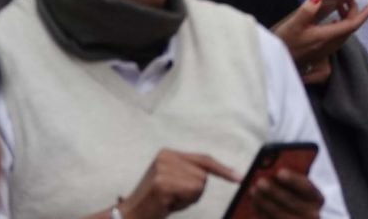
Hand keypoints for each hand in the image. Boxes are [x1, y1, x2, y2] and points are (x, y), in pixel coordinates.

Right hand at [118, 149, 238, 218]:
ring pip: (200, 183)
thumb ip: (191, 173)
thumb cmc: (156, 202)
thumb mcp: (174, 181)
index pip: (203, 159)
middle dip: (195, 191)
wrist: (129, 216)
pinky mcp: (162, 183)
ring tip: (170, 201)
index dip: (222, 169)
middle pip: (203, 174)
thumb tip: (225, 171)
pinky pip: (191, 192)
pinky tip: (167, 204)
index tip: (238, 177)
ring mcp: (163, 169)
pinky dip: (184, 202)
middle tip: (174, 198)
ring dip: (189, 198)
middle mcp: (166, 156)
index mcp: (169, 153)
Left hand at [249, 168, 323, 218]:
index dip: (294, 180)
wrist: (293, 216)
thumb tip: (273, 173)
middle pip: (291, 202)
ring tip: (253, 191)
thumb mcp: (296, 190)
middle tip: (260, 182)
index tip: (280, 172)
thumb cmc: (292, 197)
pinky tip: (254, 204)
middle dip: (274, 191)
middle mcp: (312, 214)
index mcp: (317, 199)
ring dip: (264, 202)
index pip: (307, 188)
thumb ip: (288, 182)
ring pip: (279, 214)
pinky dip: (261, 213)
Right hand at [273, 0, 367, 81]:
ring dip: (345, 18)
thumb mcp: (293, 24)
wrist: (275, 64)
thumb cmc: (284, 44)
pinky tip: (331, 20)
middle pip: (349, 28)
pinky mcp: (320, 52)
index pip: (352, 25)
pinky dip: (338, 25)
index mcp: (326, 37)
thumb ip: (307, 10)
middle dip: (353, 11)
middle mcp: (329, 45)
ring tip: (339, 4)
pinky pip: (336, 36)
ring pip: (343, 33)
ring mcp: (325, 50)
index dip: (363, 15)